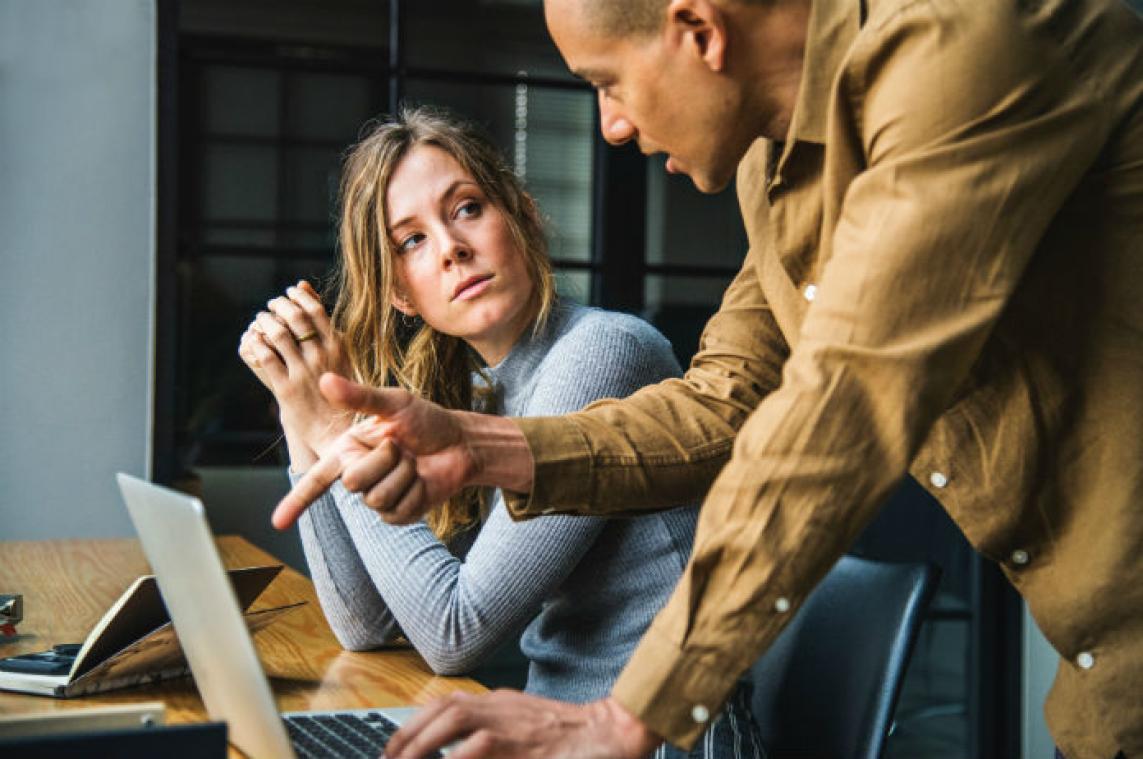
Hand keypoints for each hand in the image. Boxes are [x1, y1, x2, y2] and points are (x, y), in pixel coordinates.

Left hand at [237, 281, 352, 465]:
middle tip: (271, 305)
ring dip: (264, 322)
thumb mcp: (341, 355)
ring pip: (278, 335)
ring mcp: (303, 372)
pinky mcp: (286, 389)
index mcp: (338, 347)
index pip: (315, 310)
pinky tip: (253, 340)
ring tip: (260, 320)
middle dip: (279, 305)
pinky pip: (266, 357)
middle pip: (295, 318)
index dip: (298, 297)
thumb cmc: (340, 390)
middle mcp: (322, 357)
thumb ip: (324, 325)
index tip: (288, 293)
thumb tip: (305, 288)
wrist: (337, 430)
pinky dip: (256, 343)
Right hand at [272, 373, 480, 528]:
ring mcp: (378, 498)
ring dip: (403, 474)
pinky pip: (397, 510)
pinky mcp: (399, 514)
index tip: (277, 523)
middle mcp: (358, 475)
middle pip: (353, 482)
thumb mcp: (395, 403)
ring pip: (377, 497)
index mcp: (348, 450)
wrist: (460, 443)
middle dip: (383, 460)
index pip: (316, 479)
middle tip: (401, 447)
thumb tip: (324, 380)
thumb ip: (360, 396)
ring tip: (413, 462)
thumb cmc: (426, 420)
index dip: (296, 502)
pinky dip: (414, 491)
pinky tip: (422, 480)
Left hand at [382, 692, 660, 758]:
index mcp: (499, 702)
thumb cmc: (571, 735)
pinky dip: (456, 758)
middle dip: (409, 734)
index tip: (395, 746)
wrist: (612, 732)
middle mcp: (500, 706)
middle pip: (443, 709)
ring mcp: (511, 723)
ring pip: (454, 721)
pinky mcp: (520, 744)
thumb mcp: (525, 723)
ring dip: (422, 743)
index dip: (415, 723)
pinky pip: (478, 749)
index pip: (446, 704)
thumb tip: (463, 750)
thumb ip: (494, 730)